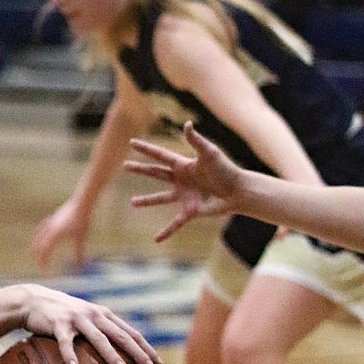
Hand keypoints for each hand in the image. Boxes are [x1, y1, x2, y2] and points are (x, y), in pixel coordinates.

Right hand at [16, 284, 159, 363]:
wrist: (34, 300)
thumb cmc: (63, 316)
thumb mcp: (86, 321)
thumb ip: (100, 333)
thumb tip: (117, 358)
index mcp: (104, 316)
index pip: (130, 333)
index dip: (145, 348)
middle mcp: (95, 315)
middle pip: (121, 336)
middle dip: (137, 353)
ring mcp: (77, 319)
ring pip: (98, 339)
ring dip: (111, 355)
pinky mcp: (58, 324)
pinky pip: (65, 341)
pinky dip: (70, 355)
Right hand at [30, 197, 90, 270]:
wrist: (81, 203)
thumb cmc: (82, 221)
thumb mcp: (80, 239)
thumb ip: (78, 254)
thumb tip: (80, 269)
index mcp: (55, 236)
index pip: (45, 253)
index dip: (43, 263)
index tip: (44, 272)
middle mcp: (50, 230)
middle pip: (38, 246)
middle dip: (38, 256)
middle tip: (41, 266)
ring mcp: (50, 223)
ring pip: (39, 236)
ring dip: (37, 246)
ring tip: (36, 253)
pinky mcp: (53, 218)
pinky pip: (43, 228)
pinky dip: (40, 235)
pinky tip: (41, 236)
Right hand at [125, 122, 244, 241]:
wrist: (237, 190)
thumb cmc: (225, 170)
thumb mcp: (209, 153)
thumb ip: (196, 140)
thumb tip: (186, 124)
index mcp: (183, 165)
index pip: (160, 156)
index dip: (146, 149)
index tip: (132, 143)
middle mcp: (181, 180)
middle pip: (156, 173)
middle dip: (141, 170)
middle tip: (125, 166)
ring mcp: (184, 196)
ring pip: (161, 198)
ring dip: (147, 200)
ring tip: (133, 202)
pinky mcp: (190, 211)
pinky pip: (175, 223)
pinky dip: (166, 231)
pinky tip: (156, 239)